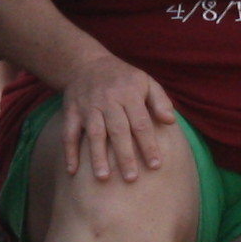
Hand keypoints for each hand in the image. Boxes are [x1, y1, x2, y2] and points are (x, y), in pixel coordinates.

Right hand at [58, 53, 178, 182]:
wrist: (85, 63)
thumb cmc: (122, 78)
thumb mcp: (145, 81)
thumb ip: (160, 101)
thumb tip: (171, 121)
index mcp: (129, 94)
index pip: (141, 123)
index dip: (148, 145)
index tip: (156, 166)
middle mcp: (108, 100)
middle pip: (118, 131)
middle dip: (124, 155)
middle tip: (131, 178)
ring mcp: (88, 106)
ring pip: (94, 133)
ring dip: (97, 156)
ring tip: (103, 178)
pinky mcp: (71, 111)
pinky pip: (69, 133)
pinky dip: (69, 152)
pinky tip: (72, 171)